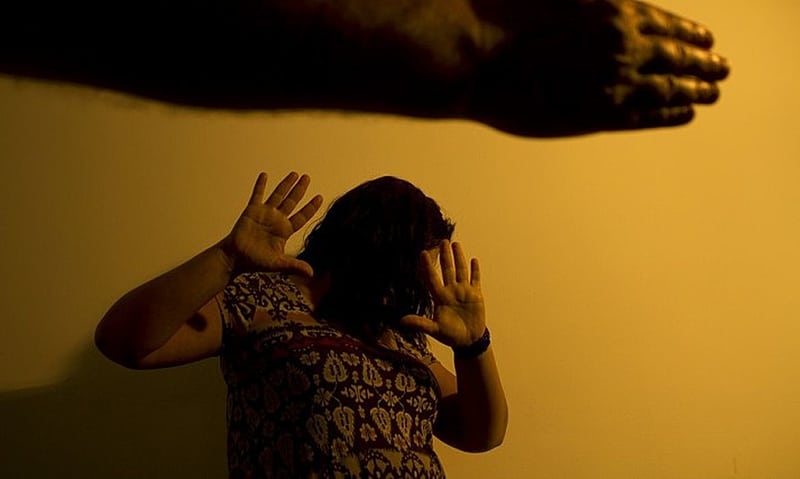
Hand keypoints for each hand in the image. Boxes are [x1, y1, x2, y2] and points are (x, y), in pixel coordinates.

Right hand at [222, 172, 322, 275]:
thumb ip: (294, 265)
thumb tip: (311, 274)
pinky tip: (265, 175)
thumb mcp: (278, 263)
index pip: (302, 216)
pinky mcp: (252, 210)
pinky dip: (261, 185)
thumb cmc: (256, 261)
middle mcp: (277, 219)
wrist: (236, 257)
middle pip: (292, 201)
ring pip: (278, 195)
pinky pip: (257, 195)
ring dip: (285, 184)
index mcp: (285, 230)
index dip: (311, 207)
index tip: (319, 197)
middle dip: (300, 189)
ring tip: (294, 174)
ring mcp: (265, 213)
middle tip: (307, 178)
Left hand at [401, 241, 485, 347]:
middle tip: (442, 242)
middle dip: (445, 256)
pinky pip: (475, 279)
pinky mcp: (476, 295)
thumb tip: (401, 321)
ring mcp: (463, 292)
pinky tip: (473, 260)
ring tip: (456, 244)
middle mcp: (451, 291)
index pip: (432, 278)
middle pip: (447, 270)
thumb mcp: (435, 330)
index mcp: (440, 297)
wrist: (468, 341)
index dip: (428, 266)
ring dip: (459, 258)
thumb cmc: (450, 336)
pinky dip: (475, 270)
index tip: (423, 253)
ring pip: (461, 270)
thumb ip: (420, 324)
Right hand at [465, 0, 730, 135]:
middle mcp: (623, 46)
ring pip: (669, 88)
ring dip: (695, 90)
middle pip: (676, 56)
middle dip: (702, 62)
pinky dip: (670, 115)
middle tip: (722, 68)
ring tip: (712, 93)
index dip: (689, 32)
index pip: (666, 22)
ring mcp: (612, 82)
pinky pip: (645, 116)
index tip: (707, 38)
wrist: (475, 56)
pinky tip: (685, 114)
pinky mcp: (595, 116)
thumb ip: (590, 3)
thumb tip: (613, 7)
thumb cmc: (501, 16)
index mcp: (613, 11)